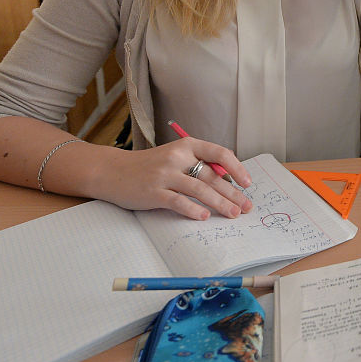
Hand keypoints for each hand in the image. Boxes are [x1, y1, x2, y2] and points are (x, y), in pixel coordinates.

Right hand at [94, 137, 253, 219]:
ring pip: (200, 189)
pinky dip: (192, 209)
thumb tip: (228, 180)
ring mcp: (165, 174)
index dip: (237, 168)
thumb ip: (197, 164)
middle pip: (213, 175)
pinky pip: (178, 201)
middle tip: (246, 207)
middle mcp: (177, 157)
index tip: (247, 183)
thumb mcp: (175, 157)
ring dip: (220, 203)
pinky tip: (203, 216)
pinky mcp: (153, 192)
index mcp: (187, 145)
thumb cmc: (149, 166)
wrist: (113, 171)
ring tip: (233, 214)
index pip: (220, 153)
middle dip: (233, 193)